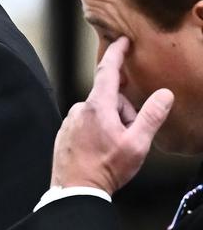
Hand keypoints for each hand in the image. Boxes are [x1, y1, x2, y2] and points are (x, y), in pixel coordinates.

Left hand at [51, 37, 173, 193]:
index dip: (116, 53)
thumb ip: (152, 116)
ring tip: (114, 148)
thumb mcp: (137, 143)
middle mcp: (79, 108)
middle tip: (129, 136)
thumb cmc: (107, 167)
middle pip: (109, 98)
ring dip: (111, 124)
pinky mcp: (65, 132)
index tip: (122, 40)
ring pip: (99, 113)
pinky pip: (87, 124)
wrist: (76, 189)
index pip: (107, 71)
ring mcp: (70, 120)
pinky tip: (101, 151)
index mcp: (97, 106)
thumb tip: (165, 93)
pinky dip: (98, 131)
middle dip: (124, 111)